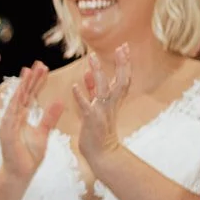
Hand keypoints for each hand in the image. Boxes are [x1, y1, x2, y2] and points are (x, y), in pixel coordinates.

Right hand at [0, 63, 62, 183]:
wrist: (19, 173)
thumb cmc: (29, 156)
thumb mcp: (44, 133)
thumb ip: (50, 117)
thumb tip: (59, 101)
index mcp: (23, 117)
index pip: (30, 96)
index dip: (36, 82)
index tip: (44, 69)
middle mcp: (14, 117)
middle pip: (23, 94)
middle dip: (30, 79)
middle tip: (38, 64)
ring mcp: (8, 124)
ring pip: (16, 101)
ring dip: (22, 87)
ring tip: (28, 72)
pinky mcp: (6, 133)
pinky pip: (11, 116)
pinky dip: (15, 104)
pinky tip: (20, 94)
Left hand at [71, 45, 131, 166]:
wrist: (102, 152)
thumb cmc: (99, 129)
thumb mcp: (98, 106)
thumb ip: (93, 90)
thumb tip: (88, 73)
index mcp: (114, 101)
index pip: (123, 78)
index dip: (124, 63)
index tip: (124, 47)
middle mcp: (111, 104)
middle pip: (121, 80)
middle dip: (122, 64)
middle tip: (122, 47)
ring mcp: (102, 111)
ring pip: (103, 89)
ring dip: (97, 73)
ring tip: (91, 58)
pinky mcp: (91, 119)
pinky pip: (86, 106)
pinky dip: (81, 95)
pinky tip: (74, 86)